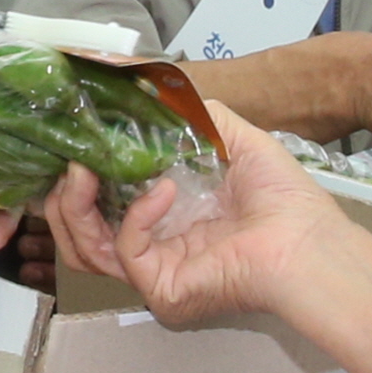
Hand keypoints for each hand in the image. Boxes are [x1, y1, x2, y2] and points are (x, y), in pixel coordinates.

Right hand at [39, 100, 353, 326]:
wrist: (309, 241)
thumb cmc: (284, 200)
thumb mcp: (233, 138)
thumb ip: (191, 114)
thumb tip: (148, 84)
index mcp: (165, 217)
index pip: (99, 205)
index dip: (79, 177)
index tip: (72, 141)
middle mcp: (154, 248)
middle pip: (79, 233)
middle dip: (62, 196)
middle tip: (68, 159)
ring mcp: (154, 272)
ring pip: (85, 250)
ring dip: (75, 206)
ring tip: (83, 169)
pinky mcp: (161, 288)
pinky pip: (126, 250)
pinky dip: (137, 215)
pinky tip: (163, 190)